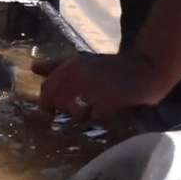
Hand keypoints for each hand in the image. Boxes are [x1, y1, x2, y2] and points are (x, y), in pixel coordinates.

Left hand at [32, 53, 171, 121]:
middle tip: (77, 110)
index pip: (47, 87)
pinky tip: (107, 109)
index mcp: (72, 64)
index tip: (50, 111)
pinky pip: (94, 116)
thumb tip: (33, 68)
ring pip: (74, 110)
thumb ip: (57, 66)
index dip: (46, 103)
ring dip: (81, 115)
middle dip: (65, 110)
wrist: (147, 69)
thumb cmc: (111, 68)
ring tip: (93, 109)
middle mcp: (81, 73)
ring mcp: (95, 86)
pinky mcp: (110, 99)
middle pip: (59, 101)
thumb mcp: (82, 62)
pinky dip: (99, 117)